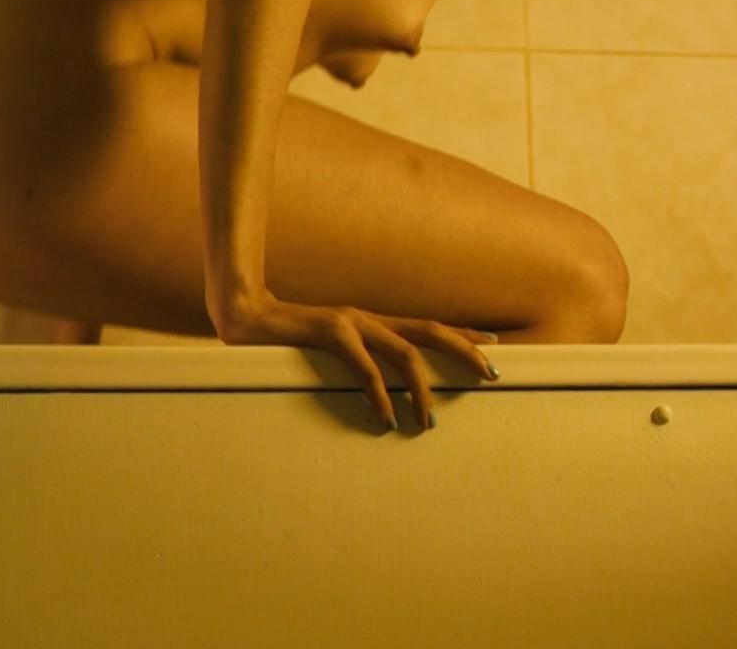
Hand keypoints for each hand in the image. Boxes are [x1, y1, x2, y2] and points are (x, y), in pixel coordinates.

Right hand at [213, 295, 499, 431]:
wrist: (242, 314)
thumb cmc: (285, 340)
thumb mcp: (328, 351)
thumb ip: (354, 362)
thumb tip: (378, 391)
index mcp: (371, 323)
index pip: (427, 326)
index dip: (462, 334)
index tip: (495, 345)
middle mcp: (368, 319)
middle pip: (430, 332)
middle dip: (465, 351)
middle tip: (492, 373)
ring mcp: (350, 323)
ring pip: (405, 354)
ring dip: (422, 390)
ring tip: (428, 422)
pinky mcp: (329, 334)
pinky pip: (364, 369)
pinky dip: (380, 395)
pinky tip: (386, 418)